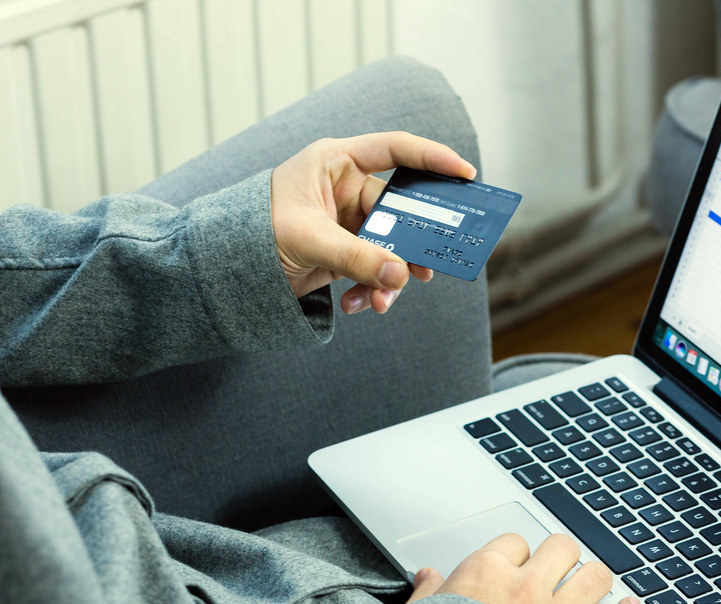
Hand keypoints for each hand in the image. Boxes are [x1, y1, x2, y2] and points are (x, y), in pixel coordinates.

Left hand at [270, 133, 475, 313]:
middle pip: (400, 211)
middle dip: (411, 246)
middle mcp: (347, 189)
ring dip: (390, 278)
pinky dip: (372, 290)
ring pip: (391, 247)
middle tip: (428, 269)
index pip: (395, 150)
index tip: (465, 174)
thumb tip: (400, 275)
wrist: (223, 269)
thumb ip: (357, 256)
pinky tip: (359, 306)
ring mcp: (349, 222)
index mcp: (336, 163)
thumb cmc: (252, 232)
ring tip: (383, 303)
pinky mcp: (346, 252)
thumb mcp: (306, 240)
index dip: (433, 158)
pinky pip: (375, 269)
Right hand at [404, 534, 640, 603]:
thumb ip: (430, 593)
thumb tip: (427, 577)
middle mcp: (525, 587)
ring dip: (595, 577)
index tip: (517, 564)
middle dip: (562, 555)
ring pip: (593, 577)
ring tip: (595, 580)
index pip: (515, 542)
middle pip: (561, 547)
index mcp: (486, 572)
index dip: (518, 554)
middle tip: (560, 566)